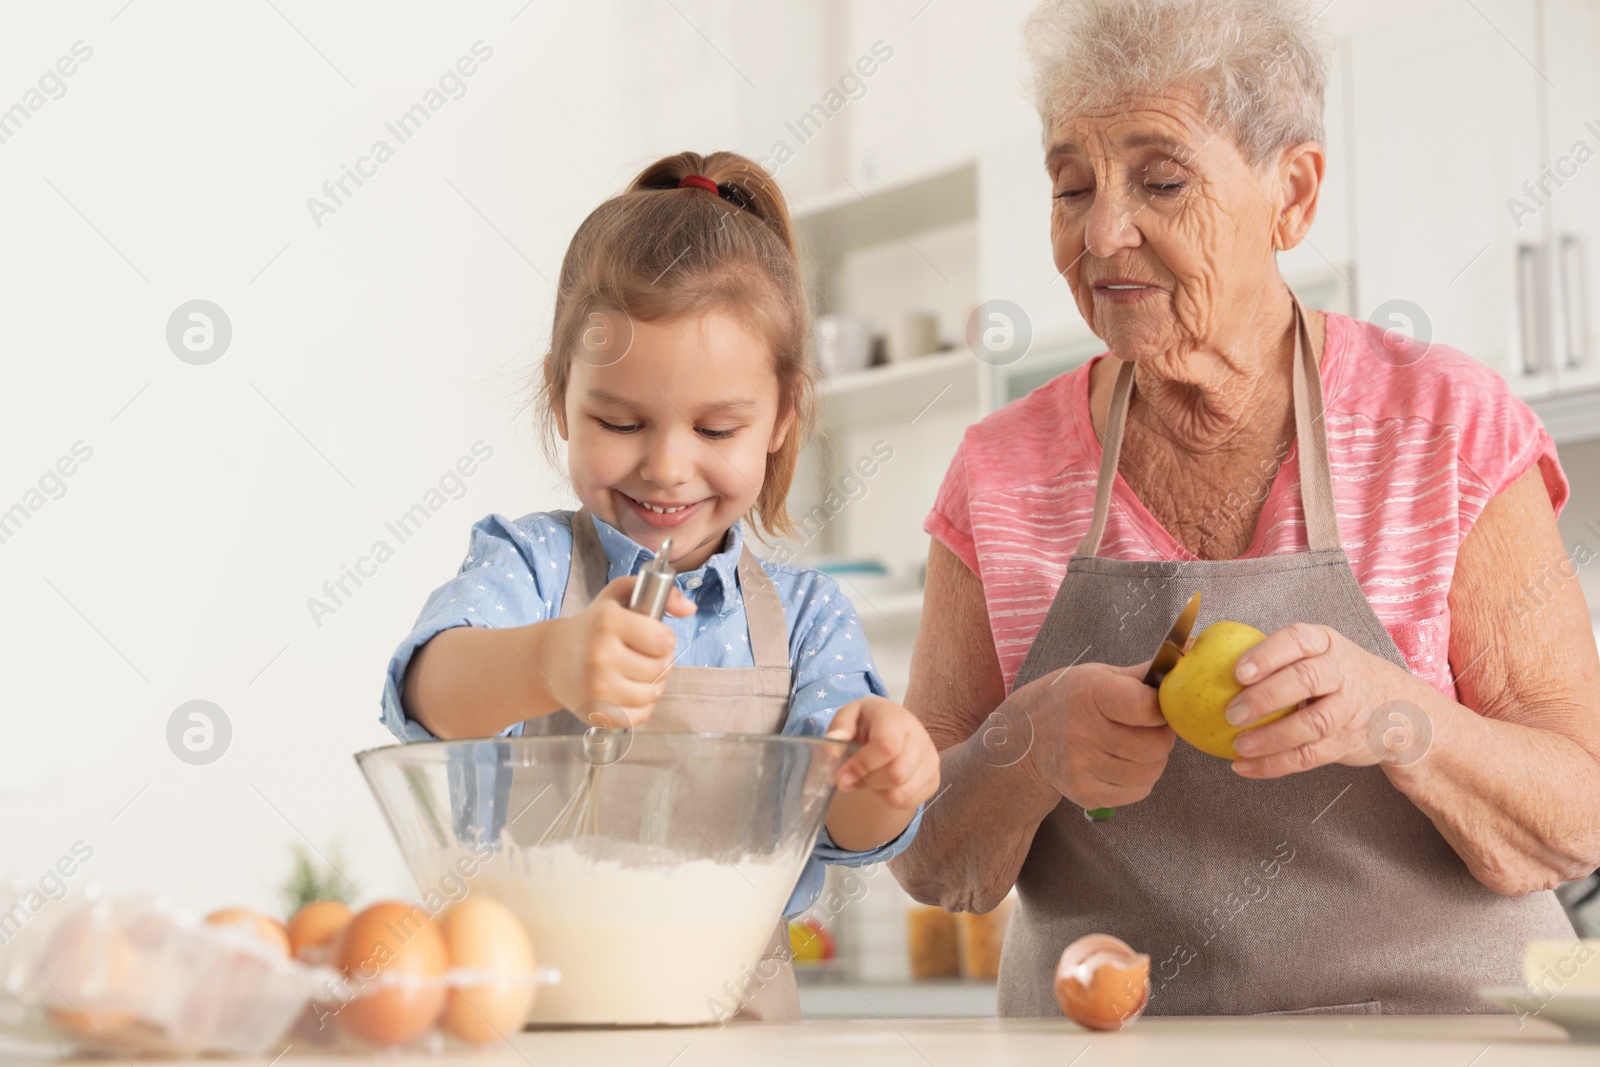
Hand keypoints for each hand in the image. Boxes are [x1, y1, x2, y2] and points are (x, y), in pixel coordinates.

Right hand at [541, 576, 695, 726]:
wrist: (553, 659)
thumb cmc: (593, 625)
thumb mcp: (620, 596)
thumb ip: (661, 594)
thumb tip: (690, 609)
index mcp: (608, 622)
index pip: (664, 640)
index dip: (663, 639)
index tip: (650, 637)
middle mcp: (600, 655)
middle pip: (661, 667)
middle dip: (659, 661)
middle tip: (642, 655)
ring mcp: (597, 688)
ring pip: (654, 693)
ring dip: (652, 684)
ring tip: (636, 673)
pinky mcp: (597, 713)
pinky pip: (641, 716)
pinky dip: (641, 706)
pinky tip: (627, 691)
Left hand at [824, 697, 939, 809]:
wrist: (893, 726)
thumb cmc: (867, 722)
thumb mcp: (848, 716)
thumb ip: (838, 728)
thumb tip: (833, 748)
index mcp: (896, 718)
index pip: (887, 746)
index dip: (862, 765)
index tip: (841, 775)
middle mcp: (919, 737)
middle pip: (897, 773)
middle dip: (868, 781)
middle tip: (855, 776)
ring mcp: (930, 759)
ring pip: (902, 793)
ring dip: (878, 792)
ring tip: (870, 777)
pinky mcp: (934, 779)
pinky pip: (910, 802)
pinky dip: (890, 799)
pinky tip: (884, 784)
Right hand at [1009, 660, 1174, 809]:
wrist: (1024, 738)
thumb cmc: (1070, 699)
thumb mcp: (1099, 676)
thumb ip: (1143, 675)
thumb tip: (1190, 652)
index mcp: (1089, 693)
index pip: (1145, 707)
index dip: (1162, 708)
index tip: (1157, 706)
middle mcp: (1081, 731)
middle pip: (1155, 745)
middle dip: (1161, 736)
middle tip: (1148, 728)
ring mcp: (1081, 766)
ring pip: (1150, 771)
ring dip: (1153, 760)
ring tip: (1136, 746)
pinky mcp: (1084, 793)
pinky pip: (1137, 792)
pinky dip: (1140, 780)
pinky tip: (1124, 764)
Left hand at [1224, 622, 1420, 776]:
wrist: (1398, 709)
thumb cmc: (1333, 675)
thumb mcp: (1312, 653)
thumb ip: (1264, 653)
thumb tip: (1189, 649)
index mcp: (1325, 643)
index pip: (1298, 640)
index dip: (1268, 655)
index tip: (1238, 672)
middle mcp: (1341, 671)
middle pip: (1306, 680)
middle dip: (1266, 697)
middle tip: (1232, 712)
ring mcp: (1348, 708)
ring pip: (1312, 723)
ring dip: (1272, 737)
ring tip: (1239, 745)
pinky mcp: (1346, 742)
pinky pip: (1310, 756)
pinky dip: (1275, 765)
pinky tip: (1246, 767)